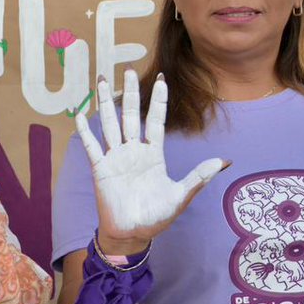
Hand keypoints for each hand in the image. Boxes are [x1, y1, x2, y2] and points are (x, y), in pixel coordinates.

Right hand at [75, 69, 224, 249]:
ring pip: (109, 124)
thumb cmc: (157, 216)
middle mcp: (133, 151)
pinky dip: (85, 131)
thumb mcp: (181, 195)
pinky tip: (80, 114)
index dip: (159, 100)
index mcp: (153, 154)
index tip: (162, 79)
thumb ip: (199, 177)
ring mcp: (115, 158)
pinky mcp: (101, 169)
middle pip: (130, 115)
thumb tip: (224, 161)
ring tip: (102, 80)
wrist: (133, 233)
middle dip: (130, 93)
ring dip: (105, 103)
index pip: (156, 120)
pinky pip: (92, 146)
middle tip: (128, 70)